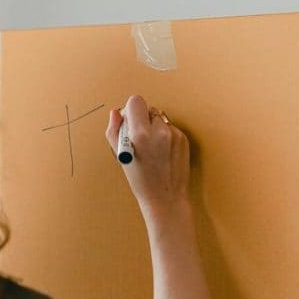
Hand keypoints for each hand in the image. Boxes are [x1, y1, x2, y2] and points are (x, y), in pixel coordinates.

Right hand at [105, 95, 190, 213]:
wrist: (165, 197)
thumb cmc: (140, 180)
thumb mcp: (120, 156)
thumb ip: (114, 130)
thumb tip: (116, 112)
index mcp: (140, 134)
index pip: (136, 101)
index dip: (131, 110)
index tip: (130, 122)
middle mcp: (159, 131)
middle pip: (148, 108)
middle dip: (143, 119)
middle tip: (140, 137)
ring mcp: (174, 134)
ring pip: (160, 118)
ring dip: (154, 126)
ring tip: (152, 147)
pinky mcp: (184, 139)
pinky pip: (170, 128)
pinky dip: (165, 136)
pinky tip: (162, 152)